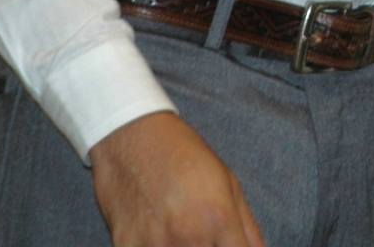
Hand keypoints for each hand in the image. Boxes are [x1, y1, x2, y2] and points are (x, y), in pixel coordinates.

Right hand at [89, 112, 264, 246]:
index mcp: (219, 220)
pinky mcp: (126, 246)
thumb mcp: (228, 184)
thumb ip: (248, 229)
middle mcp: (188, 237)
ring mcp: (154, 246)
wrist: (132, 138)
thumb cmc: (184, 156)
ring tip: (181, 233)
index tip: (231, 246)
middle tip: (206, 234)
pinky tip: (158, 235)